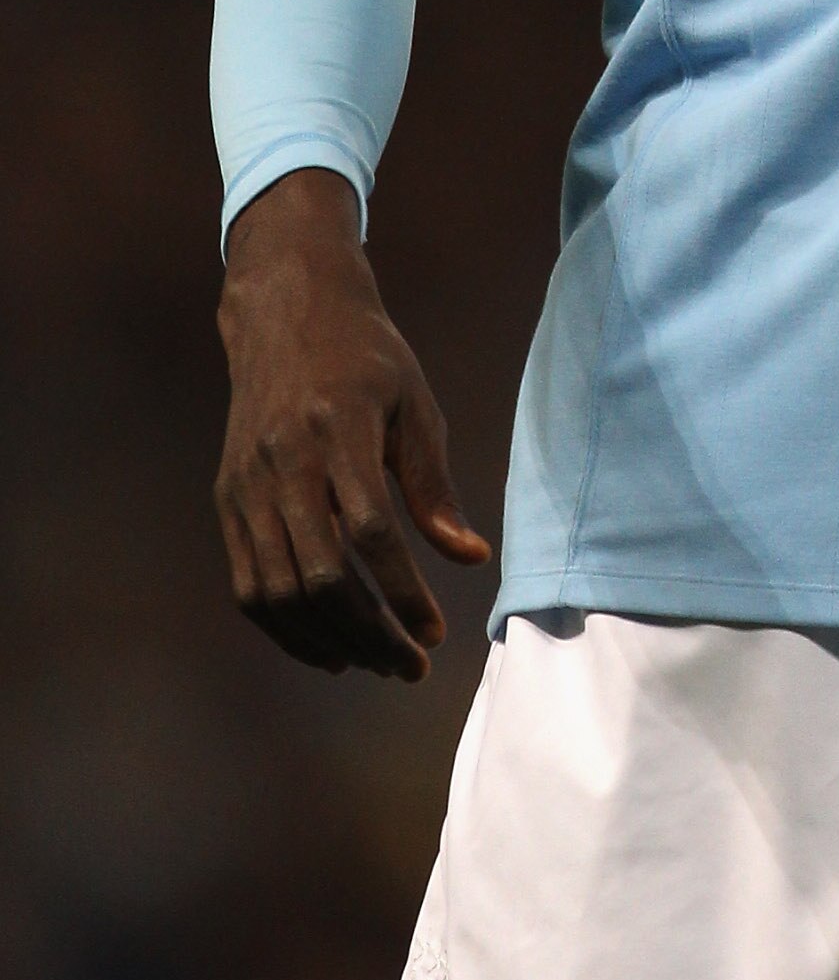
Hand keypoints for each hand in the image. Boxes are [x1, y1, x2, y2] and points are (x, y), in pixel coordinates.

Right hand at [214, 168, 491, 678]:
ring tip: (375, 663)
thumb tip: (469, 557)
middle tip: (412, 666)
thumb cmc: (366, 358)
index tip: (436, 631)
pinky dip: (285, 627)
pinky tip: (327, 646)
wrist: (286, 313)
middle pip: (320, 576)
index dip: (403, 593)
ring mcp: (246, 485)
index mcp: (339, 431)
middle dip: (370, 634)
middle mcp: (283, 462)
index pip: (370, 534)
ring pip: (278, 591)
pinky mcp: (227, 499)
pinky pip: (248, 583)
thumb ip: (434, 485)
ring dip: (328, 641)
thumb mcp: (414, 405)